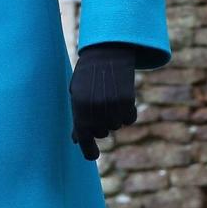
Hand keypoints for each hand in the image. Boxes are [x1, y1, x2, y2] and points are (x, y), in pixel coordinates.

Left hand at [69, 42, 137, 160]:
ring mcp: (113, 107)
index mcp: (79, 109)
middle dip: (99, 124)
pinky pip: (129, 119)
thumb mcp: (77, 94)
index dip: (89, 151)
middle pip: (101, 133)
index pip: (85, 139)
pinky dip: (127, 112)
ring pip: (116, 126)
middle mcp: (96, 111)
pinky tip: (121, 98)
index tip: (93, 155)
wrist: (107, 52)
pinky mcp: (128, 102)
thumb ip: (77, 118)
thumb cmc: (88, 75)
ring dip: (113, 116)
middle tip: (98, 106)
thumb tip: (77, 140)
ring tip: (108, 96)